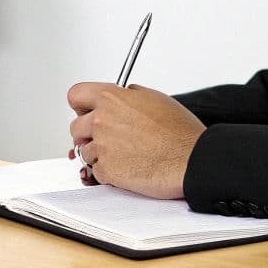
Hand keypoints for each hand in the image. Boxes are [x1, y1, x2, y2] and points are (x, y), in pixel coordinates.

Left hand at [66, 82, 204, 198]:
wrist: (191, 160)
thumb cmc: (180, 133)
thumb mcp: (156, 98)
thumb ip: (130, 95)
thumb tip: (124, 95)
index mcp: (112, 99)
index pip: (75, 95)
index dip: (81, 105)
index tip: (86, 111)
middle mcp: (102, 121)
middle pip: (75, 127)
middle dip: (89, 134)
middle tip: (107, 139)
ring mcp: (102, 146)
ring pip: (85, 151)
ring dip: (99, 154)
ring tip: (124, 154)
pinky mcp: (106, 170)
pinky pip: (96, 171)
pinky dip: (108, 172)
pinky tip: (127, 167)